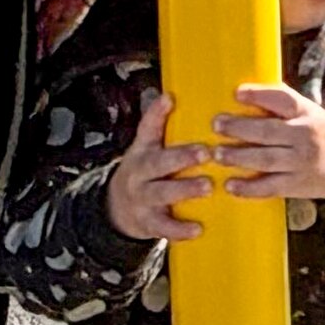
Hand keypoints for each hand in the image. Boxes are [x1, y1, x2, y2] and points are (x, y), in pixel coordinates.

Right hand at [102, 92, 217, 246]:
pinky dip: (180, 229)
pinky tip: (198, 228)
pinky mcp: (148, 223)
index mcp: (142, 152)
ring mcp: (143, 200)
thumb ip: (156, 124)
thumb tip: (168, 94)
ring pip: (162, 194)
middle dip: (182, 157)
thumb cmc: (143, 172)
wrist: (116, 210)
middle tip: (206, 151)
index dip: (156, 115)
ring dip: (185, 189)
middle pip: (159, 163)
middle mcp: (140, 175)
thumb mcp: (144, 147)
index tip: (171, 99)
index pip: (147, 130)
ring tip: (207, 186)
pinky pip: (163, 227)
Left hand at [210, 78, 324, 206]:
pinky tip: (230, 184)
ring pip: (265, 159)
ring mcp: (300, 163)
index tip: (237, 93)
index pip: (283, 100)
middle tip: (216, 124)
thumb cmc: (321, 133)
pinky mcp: (296, 185)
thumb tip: (248, 90)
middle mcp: (304, 137)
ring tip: (217, 154)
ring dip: (238, 157)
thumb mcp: (310, 112)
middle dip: (239, 128)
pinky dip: (248, 188)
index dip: (259, 95)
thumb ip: (285, 103)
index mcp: (307, 114)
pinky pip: (269, 187)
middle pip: (268, 131)